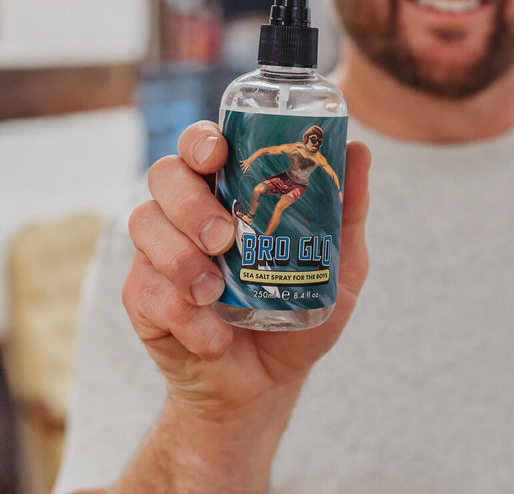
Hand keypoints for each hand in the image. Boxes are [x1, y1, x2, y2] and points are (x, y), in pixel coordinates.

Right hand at [123, 120, 370, 418]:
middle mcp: (188, 212)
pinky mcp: (143, 297)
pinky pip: (144, 288)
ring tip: (215, 291)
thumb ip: (347, 210)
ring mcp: (161, 252)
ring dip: (181, 257)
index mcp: (230, 191)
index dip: (202, 140)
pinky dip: (182, 313)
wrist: (268, 384)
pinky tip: (214, 337)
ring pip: (145, 222)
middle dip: (191, 202)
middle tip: (224, 237)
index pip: (202, 145)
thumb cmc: (301, 308)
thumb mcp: (339, 263)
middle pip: (165, 174)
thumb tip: (359, 150)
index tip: (218, 155)